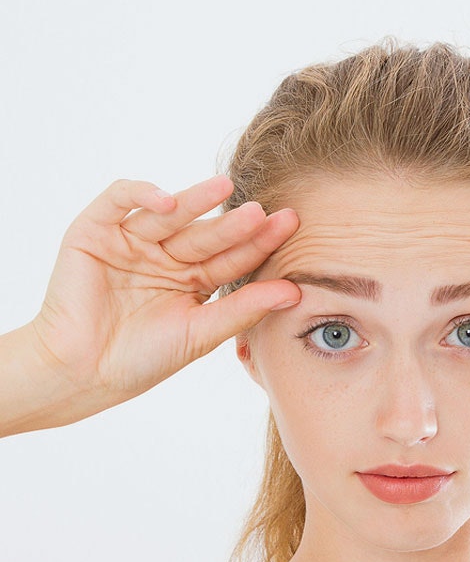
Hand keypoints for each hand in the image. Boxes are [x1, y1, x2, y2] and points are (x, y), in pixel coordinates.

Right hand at [27, 175, 299, 416]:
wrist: (83, 372)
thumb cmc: (143, 359)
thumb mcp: (201, 333)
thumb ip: (244, 309)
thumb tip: (295, 292)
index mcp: (193, 280)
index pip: (232, 258)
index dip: (259, 244)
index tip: (290, 228)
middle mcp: (166, 257)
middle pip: (207, 235)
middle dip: (235, 224)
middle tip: (265, 213)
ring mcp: (132, 241)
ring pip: (170, 214)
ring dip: (196, 201)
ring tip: (225, 189)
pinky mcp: (96, 231)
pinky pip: (119, 200)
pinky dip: (141, 195)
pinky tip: (168, 202)